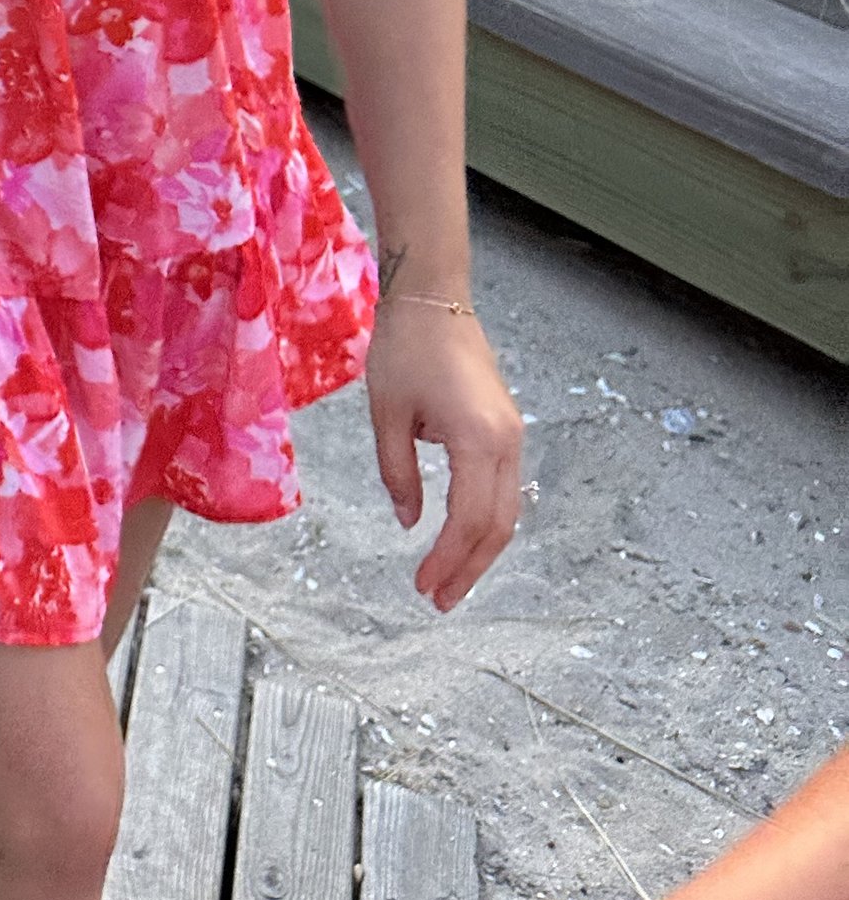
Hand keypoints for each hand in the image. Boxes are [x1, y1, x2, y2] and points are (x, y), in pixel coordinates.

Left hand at [364, 298, 522, 610]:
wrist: (433, 299)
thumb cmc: (405, 348)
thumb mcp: (388, 414)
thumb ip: (398, 472)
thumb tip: (409, 522)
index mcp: (478, 439)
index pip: (468, 519)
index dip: (447, 559)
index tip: (422, 586)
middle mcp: (506, 442)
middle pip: (498, 525)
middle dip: (470, 568)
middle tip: (439, 600)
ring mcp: (512, 435)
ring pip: (507, 511)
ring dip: (481, 549)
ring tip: (450, 580)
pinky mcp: (506, 429)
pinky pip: (503, 489)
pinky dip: (485, 521)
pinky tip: (461, 539)